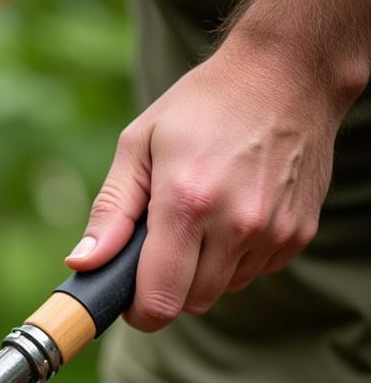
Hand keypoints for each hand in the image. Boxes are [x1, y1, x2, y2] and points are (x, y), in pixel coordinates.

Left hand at [64, 44, 345, 330]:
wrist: (289, 71)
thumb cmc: (202, 106)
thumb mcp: (139, 146)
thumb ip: (110, 212)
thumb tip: (83, 263)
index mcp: (187, 203)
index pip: (159, 302)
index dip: (139, 310)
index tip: (131, 296)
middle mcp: (236, 223)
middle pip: (190, 304)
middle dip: (169, 287)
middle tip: (163, 247)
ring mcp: (273, 230)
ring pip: (223, 291)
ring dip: (205, 273)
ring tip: (204, 220)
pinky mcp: (298, 232)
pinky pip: (254, 272)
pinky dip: (238, 258)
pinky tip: (236, 213)